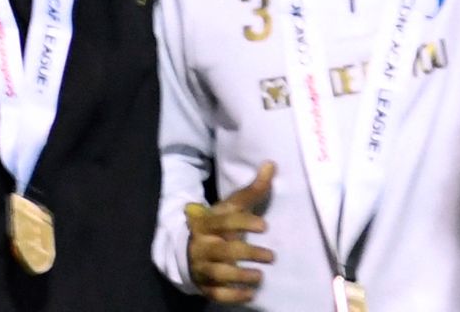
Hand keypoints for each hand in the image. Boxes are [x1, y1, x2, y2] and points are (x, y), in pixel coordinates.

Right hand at [184, 162, 275, 305]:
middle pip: (224, 250)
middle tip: (271, 256)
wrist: (188, 248)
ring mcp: (202, 266)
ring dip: (241, 276)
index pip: (224, 222)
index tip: (264, 226)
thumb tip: (272, 164)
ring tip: (260, 276)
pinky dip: (233, 295)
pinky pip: (217, 293)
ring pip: (220, 273)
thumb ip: (252, 190)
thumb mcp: (230, 208)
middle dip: (248, 253)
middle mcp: (202, 244)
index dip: (243, 223)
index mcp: (206, 223)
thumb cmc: (217, 226)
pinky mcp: (205, 285)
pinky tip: (249, 293)